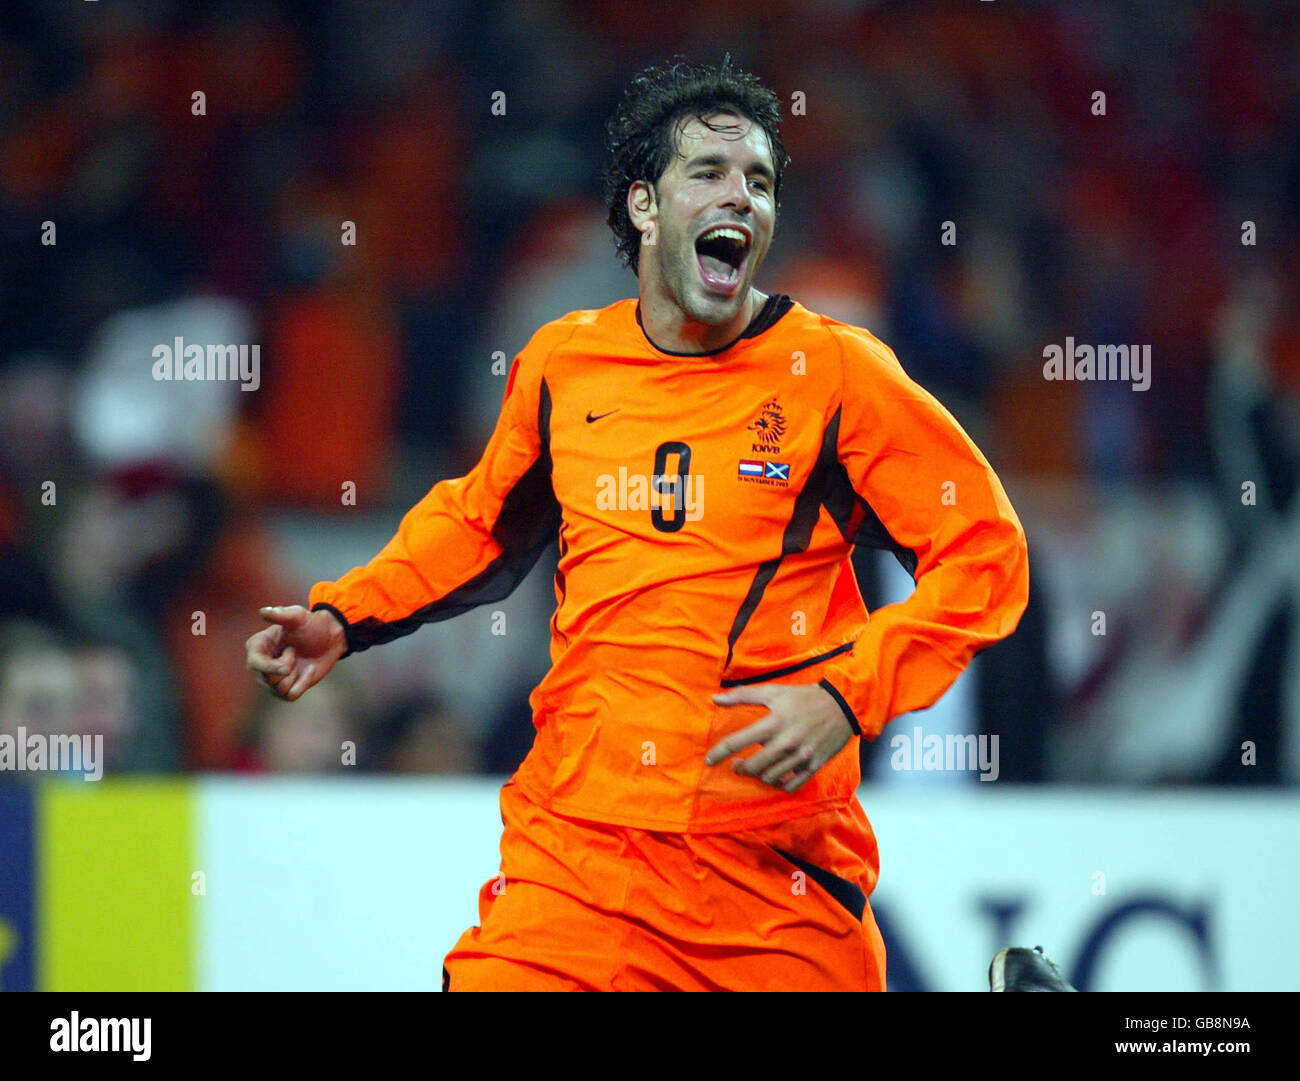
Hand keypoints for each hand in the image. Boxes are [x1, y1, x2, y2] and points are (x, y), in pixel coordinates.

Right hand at [245, 605, 345, 700]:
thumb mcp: (298, 616)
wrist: (330, 638)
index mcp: (257, 646)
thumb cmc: (311, 624)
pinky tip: (309, 670)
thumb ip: (281, 614)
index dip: (270, 667)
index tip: (287, 664)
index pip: (255, 664)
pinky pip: (291, 696)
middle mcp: (260, 665)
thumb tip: (264, 611)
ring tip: (299, 659)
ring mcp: (272, 679)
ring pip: (279, 689)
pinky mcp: (287, 689)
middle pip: (268, 679)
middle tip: (295, 651)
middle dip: (287, 667)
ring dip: (295, 675)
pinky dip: (303, 684)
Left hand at [705, 683, 855, 792]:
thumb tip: (715, 698)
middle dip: (740, 768)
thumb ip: (743, 695)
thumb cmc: (804, 698)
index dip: (719, 752)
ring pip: (770, 778)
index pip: (738, 741)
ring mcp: (801, 756)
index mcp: (774, 722)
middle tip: (737, 765)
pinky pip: (792, 785)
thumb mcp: (774, 691)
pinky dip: (779, 785)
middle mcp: (786, 742)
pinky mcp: (814, 766)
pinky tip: (774, 778)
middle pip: (753, 766)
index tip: (710, 760)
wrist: (843, 706)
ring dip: (758, 776)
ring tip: (755, 769)